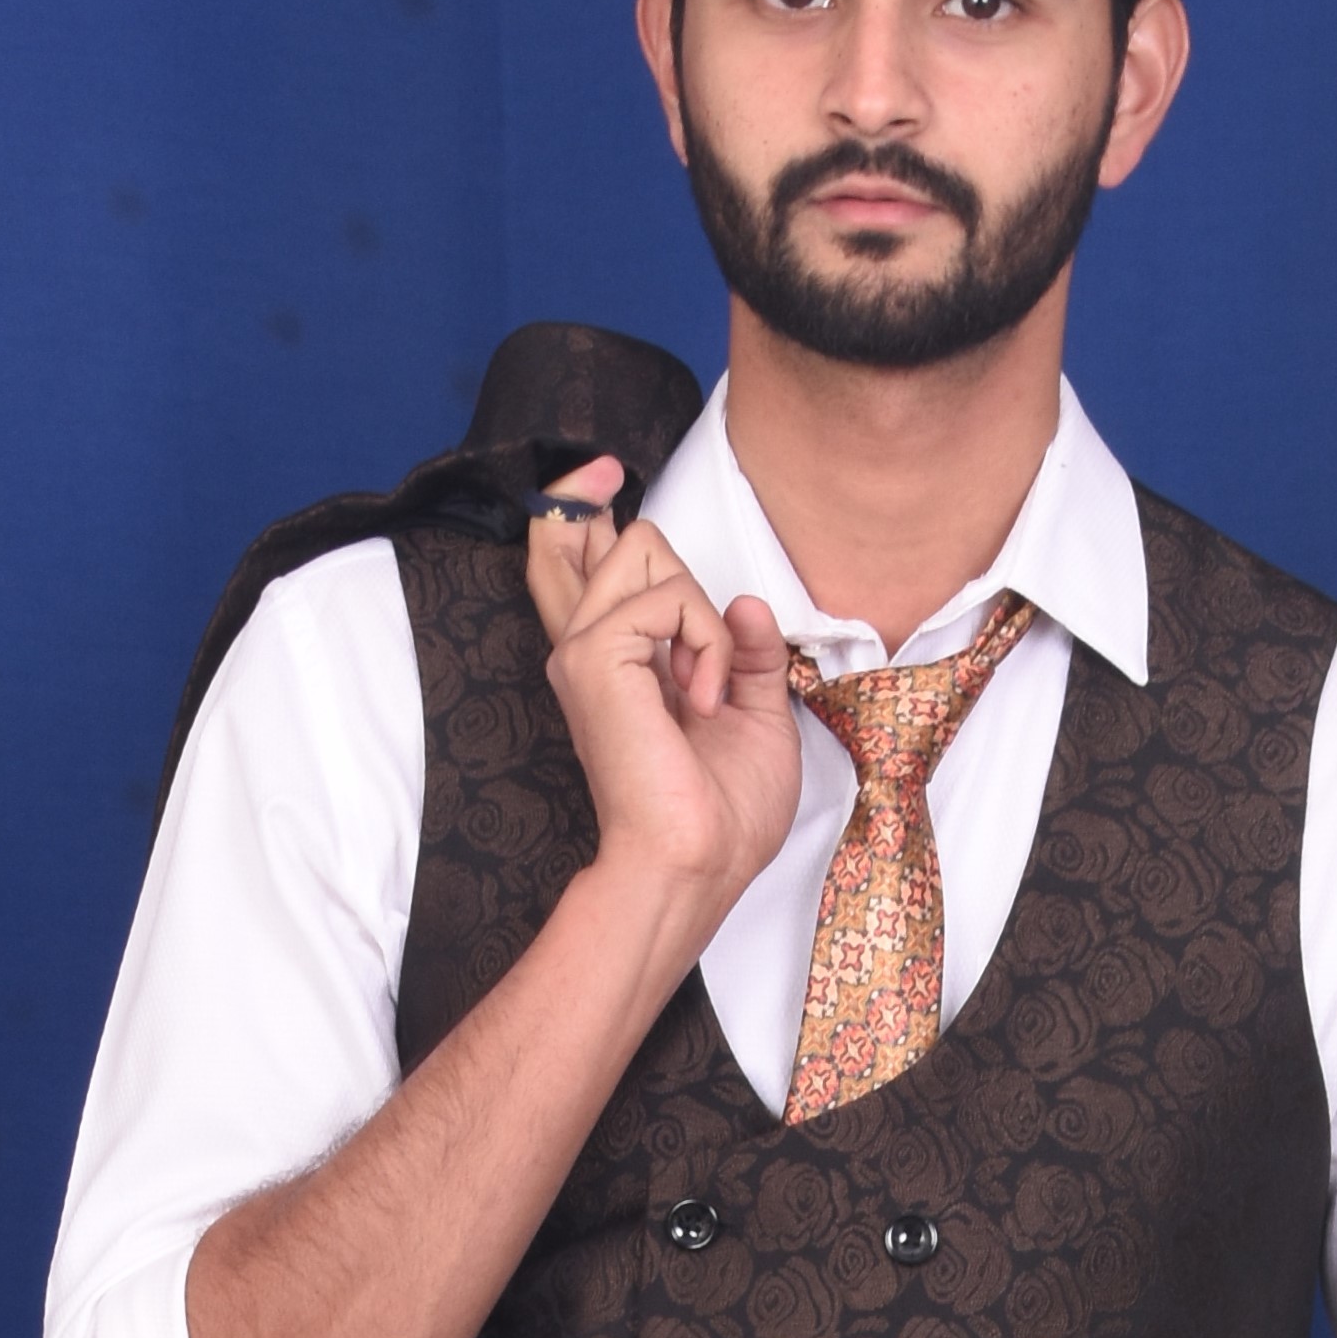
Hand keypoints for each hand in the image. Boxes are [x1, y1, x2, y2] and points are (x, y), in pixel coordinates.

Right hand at [524, 458, 799, 943]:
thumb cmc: (721, 817)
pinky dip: (709, 643)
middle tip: (684, 623)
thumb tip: (746, 603)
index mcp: (618, 661)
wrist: (697, 864)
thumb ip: (752, 655)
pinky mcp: (594, 656)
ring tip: (707, 688)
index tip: (598, 473)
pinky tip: (703, 700)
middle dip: (641, 537)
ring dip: (703, 615)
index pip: (578, 556)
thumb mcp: (758, 716)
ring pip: (644, 547)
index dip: (581, 503)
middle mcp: (589, 646)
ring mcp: (585, 648)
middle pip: (588, 530)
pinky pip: (670, 595)